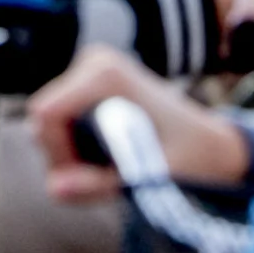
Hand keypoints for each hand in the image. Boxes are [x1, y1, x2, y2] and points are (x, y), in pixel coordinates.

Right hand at [26, 46, 248, 204]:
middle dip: (66, 161)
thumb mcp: (146, 177)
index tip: (94, 177)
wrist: (210, 145)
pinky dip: (77, 153)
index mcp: (106, 75)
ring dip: (73, 160)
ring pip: (48, 131)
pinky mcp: (86, 86)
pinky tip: (110, 157)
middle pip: (43, 126)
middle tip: (110, 177)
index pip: (47, 116)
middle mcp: (93, 63)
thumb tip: (52, 189)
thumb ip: (99, 184)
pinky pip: (58, 129)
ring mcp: (88, 71)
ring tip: (115, 168)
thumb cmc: (189, 160)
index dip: (60, 157)